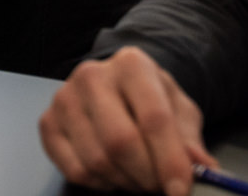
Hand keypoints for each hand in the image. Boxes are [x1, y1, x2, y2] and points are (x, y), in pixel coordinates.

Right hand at [39, 46, 215, 195]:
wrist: (117, 86)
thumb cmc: (152, 99)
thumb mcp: (180, 111)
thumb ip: (190, 139)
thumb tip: (200, 166)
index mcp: (131, 65)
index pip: (153, 118)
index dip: (170, 160)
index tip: (181, 190)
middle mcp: (91, 75)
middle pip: (120, 142)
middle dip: (146, 176)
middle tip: (159, 186)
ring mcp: (64, 98)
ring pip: (97, 160)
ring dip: (125, 182)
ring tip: (139, 178)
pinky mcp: (47, 122)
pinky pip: (75, 169)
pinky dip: (100, 184)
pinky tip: (114, 175)